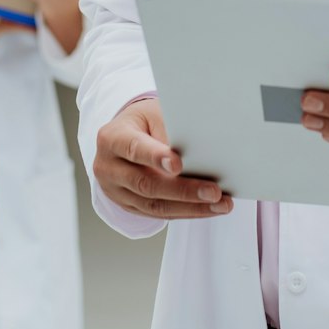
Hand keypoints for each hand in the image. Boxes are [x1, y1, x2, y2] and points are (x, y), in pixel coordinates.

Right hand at [93, 98, 233, 220]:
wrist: (124, 136)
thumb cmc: (145, 121)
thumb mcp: (154, 114)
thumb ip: (170, 131)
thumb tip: (199, 154)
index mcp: (112, 138)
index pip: (134, 149)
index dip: (156, 158)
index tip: (179, 165)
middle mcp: (109, 167)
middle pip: (145, 184)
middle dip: (183, 190)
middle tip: (213, 191)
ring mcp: (116, 191)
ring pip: (154, 205)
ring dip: (191, 207)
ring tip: (220, 204)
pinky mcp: (129, 206)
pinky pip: (159, 214)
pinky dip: (186, 212)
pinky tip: (208, 209)